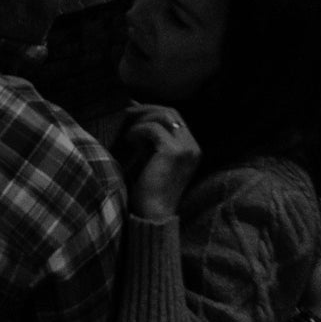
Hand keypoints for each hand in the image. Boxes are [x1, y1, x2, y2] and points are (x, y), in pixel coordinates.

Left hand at [117, 104, 200, 219]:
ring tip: (127, 130)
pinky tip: (128, 139)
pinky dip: (138, 130)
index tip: (133, 110)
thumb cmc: (149, 188)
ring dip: (142, 118)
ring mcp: (186, 149)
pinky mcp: (174, 152)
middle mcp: (193, 147)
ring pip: (164, 116)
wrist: (153, 214)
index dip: (153, 110)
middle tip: (127, 111)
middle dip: (147, 108)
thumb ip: (148, 134)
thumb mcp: (150, 155)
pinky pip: (153, 129)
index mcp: (192, 149)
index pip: (175, 117)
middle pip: (172, 112)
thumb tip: (134, 106)